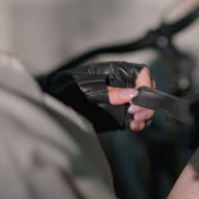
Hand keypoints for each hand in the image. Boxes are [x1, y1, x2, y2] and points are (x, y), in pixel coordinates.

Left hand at [39, 62, 154, 131]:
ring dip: (144, 114)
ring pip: (143, 106)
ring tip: (135, 121)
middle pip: (147, 90)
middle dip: (146, 103)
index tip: (138, 98)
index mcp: (116, 71)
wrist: (52, 102)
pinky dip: (139, 123)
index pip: (142, 73)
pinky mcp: (119, 115)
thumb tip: (132, 95)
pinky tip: (134, 126)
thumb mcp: (86, 89)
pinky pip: (135, 118)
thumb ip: (109, 92)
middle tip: (136, 113)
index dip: (145, 85)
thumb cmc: (65, 88)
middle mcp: (122, 85)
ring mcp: (121, 101)